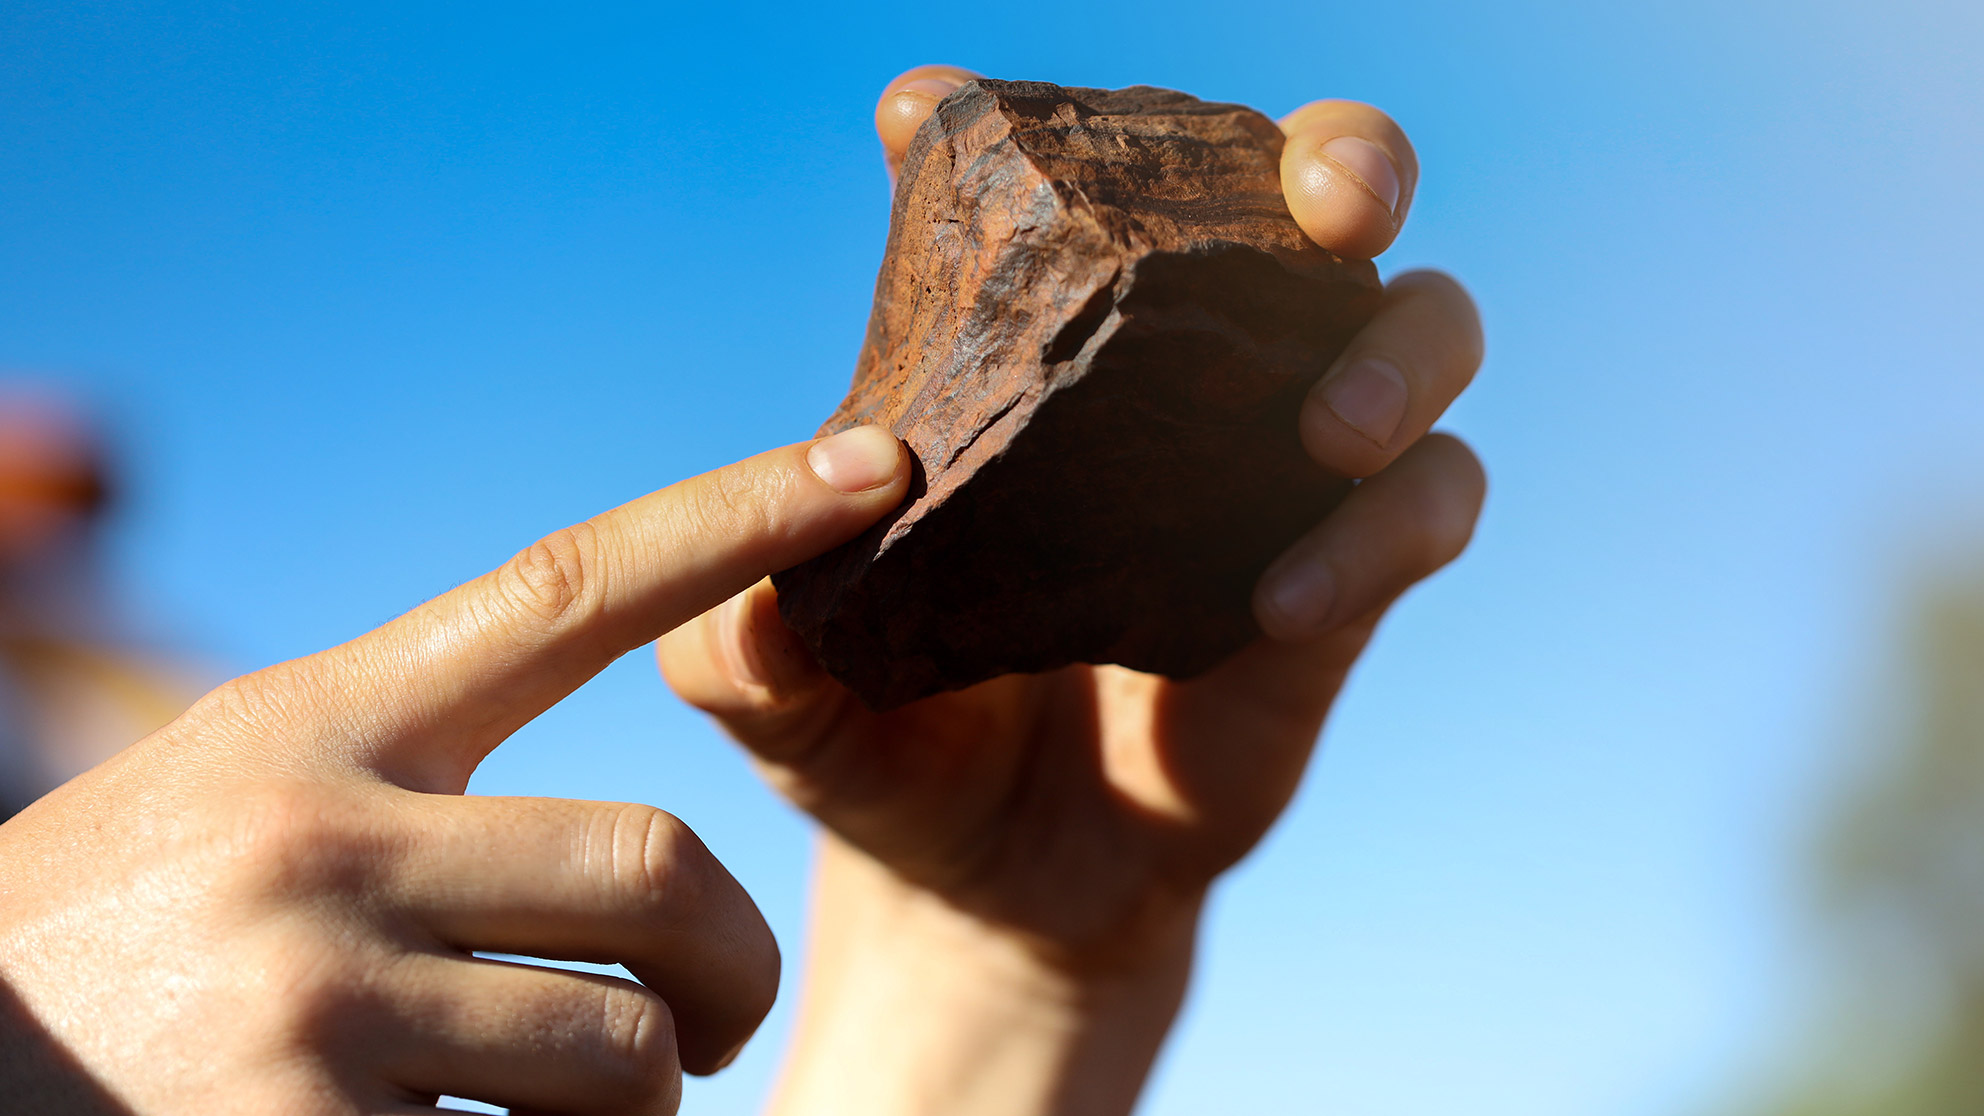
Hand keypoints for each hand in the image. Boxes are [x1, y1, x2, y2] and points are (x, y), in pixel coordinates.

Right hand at [0, 428, 911, 1113]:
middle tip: (712, 1024)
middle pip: (662, 868)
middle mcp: (320, 839)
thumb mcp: (221, 808)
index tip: (880, 464)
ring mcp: (314, 999)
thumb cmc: (88, 960)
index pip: (567, 585)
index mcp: (312, 727)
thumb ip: (398, 787)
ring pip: (629, 1051)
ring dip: (632, 1105)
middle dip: (730, 966)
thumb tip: (632, 863)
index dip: (739, 517)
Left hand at [660, 68, 1485, 1115]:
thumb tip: (782, 560)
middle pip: (1309, 208)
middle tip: (1323, 197)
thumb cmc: (883, 753)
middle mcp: (1177, 384)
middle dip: (1342, 166)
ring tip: (1324, 426)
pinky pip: (1422, 514)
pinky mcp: (1339, 590)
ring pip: (1420, 334)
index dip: (1020, 121)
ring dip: (1398, 352)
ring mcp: (1269, 476)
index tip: (914, 114)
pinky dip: (1378, 535)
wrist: (989, 889)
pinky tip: (1278, 601)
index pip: (1066, 192)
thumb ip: (739, 646)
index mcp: (1039, 364)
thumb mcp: (783, 697)